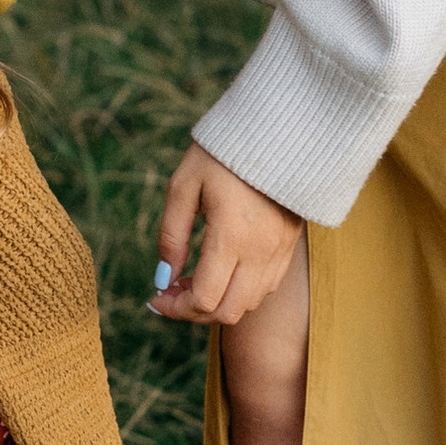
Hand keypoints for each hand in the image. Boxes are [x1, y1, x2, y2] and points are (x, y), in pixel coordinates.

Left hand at [150, 144, 302, 332]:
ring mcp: (279, 252)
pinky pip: (265, 288)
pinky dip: (239, 292)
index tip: (156, 296)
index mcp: (232, 236)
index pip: (205, 299)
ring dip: (217, 304)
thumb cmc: (222, 154)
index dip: (176, 307)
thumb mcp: (183, 186)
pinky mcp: (289, 247)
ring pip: (248, 304)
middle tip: (172, 292)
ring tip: (192, 280)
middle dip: (194, 312)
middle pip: (228, 312)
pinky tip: (220, 272)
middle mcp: (260, 252)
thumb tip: (163, 277)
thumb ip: (171, 235)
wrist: (277, 131)